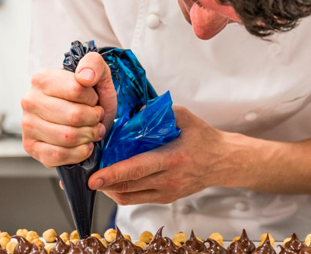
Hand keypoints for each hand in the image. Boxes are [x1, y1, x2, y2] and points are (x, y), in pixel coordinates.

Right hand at [21, 52, 116, 167]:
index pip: (78, 90)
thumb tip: (85, 77)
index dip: (93, 99)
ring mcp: (27, 125)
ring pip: (67, 137)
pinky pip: (58, 156)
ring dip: (89, 136)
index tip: (93, 100)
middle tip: (97, 118)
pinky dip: (78, 153)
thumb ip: (94, 64)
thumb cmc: (90, 96)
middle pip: (74, 116)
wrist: (84, 118)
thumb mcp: (98, 75)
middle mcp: (30, 101)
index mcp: (42, 79)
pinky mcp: (31, 147)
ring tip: (92, 131)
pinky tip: (84, 145)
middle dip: (94, 120)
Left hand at [88, 106, 236, 204]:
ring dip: (109, 188)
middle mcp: (169, 180)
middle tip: (86, 173)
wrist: (223, 161)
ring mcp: (167, 192)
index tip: (93, 178)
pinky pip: (136, 199)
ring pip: (128, 197)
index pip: (137, 169)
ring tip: (98, 176)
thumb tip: (133, 112)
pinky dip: (121, 191)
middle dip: (103, 182)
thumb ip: (158, 112)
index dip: (113, 174)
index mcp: (173, 158)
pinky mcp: (166, 198)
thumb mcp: (184, 116)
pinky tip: (114, 180)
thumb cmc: (203, 137)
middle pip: (127, 186)